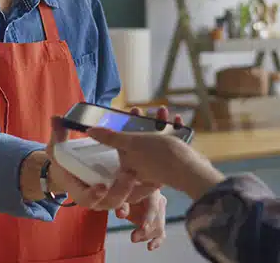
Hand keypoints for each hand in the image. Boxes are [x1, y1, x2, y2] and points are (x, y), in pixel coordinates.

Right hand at [47, 116, 144, 209]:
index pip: (87, 199)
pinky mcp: (126, 189)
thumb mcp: (58, 149)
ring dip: (141, 189)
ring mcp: (113, 194)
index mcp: (80, 192)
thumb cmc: (65, 161)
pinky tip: (160, 173)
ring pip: (130, 198)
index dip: (94, 195)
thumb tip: (55, 118)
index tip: (101, 187)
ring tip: (149, 174)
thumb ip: (58, 135)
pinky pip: (140, 191)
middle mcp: (99, 198)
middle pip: (113, 201)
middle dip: (122, 190)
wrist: (74, 170)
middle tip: (129, 175)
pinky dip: (150, 184)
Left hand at [87, 108, 225, 199]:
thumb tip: (89, 131)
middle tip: (147, 110)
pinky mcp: (174, 161)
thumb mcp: (132, 143)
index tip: (131, 112)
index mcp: (129, 163)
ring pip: (156, 138)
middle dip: (145, 122)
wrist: (190, 169)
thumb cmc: (158, 156)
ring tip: (164, 111)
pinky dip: (174, 130)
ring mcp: (158, 164)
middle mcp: (142, 166)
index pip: (122, 142)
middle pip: (140, 138)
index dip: (125, 125)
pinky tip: (177, 121)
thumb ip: (111, 137)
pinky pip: (171, 142)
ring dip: (160, 122)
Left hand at [115, 189, 166, 250]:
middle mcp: (159, 200)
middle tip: (133, 238)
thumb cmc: (126, 193)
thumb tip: (121, 214)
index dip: (149, 218)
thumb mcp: (122, 195)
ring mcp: (160, 212)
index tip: (142, 229)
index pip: (154, 206)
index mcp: (151, 191)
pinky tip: (149, 247)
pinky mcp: (159, 222)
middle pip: (157, 219)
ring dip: (147, 236)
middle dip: (146, 231)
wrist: (130, 192)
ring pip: (159, 227)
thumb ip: (122, 204)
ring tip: (134, 238)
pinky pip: (161, 233)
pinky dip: (156, 241)